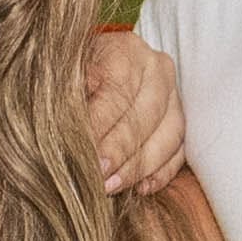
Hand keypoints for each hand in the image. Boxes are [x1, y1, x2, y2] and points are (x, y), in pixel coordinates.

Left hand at [79, 28, 186, 196]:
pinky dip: (161, 173)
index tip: (80, 153)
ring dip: (138, 167)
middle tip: (96, 177)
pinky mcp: (179, 121)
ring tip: (111, 187)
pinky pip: (178, 152)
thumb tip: (63, 131)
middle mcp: (157, 70)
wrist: (93, 66)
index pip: (116, 93)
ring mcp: (174, 96)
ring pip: (167, 136)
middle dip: (118, 151)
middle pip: (145, 116)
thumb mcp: (62, 73)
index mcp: (127, 51)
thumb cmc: (71, 72)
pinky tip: (141, 189)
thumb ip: (65, 97)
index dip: (99, 126)